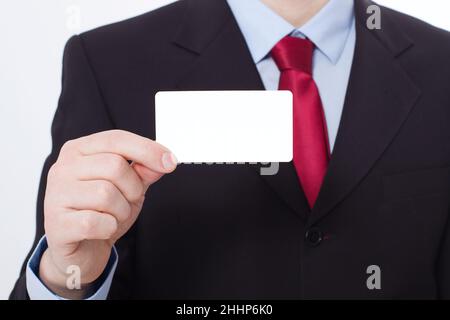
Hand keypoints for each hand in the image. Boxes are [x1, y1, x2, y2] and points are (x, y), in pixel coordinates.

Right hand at [39, 130, 176, 297]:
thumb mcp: (129, 188)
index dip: (147, 149)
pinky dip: (108, 228)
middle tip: (127, 201)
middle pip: (114, 166)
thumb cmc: (104, 212)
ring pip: (105, 194)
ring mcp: (55, 195)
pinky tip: (101, 230)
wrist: (83, 251)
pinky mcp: (56, 224)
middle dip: (133, 188)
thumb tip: (164, 160)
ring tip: (112, 216)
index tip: (171, 162)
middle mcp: (63, 167)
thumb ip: (144, 171)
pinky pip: (95, 222)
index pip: (116, 139)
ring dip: (121, 210)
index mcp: (79, 150)